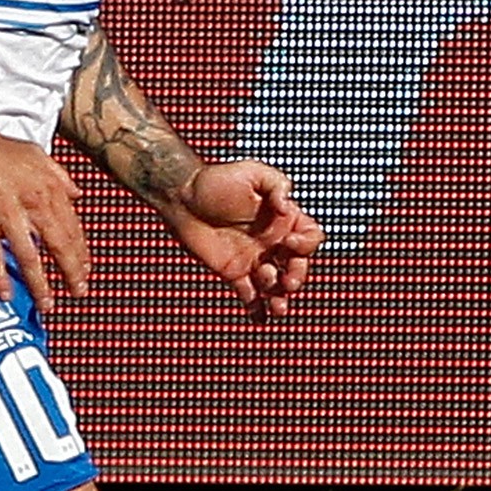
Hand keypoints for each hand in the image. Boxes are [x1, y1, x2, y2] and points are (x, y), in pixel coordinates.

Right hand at [0, 124, 90, 313]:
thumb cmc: (0, 148)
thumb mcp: (39, 156)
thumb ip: (61, 177)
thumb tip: (78, 195)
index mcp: (49, 189)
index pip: (72, 228)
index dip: (80, 253)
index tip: (85, 270)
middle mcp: (33, 204)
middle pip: (59, 245)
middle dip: (71, 272)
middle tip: (79, 293)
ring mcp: (6, 215)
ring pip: (29, 257)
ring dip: (40, 284)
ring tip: (47, 305)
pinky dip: (1, 277)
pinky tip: (7, 295)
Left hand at [160, 158, 321, 316]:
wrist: (181, 198)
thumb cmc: (216, 180)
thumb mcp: (251, 172)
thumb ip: (276, 184)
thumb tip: (287, 207)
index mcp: (284, 219)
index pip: (310, 236)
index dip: (307, 243)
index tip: (289, 242)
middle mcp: (273, 241)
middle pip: (297, 266)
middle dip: (297, 277)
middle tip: (287, 283)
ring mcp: (254, 259)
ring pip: (277, 286)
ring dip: (281, 299)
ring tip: (278, 308)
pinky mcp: (234, 273)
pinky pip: (250, 297)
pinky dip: (257, 311)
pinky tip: (260, 319)